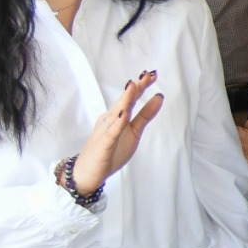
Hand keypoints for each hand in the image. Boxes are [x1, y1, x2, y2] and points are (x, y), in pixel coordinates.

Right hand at [72, 72, 164, 195]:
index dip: (141, 86)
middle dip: (135, 88)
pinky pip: (111, 133)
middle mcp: (109, 120)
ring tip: (134, 85)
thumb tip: (159, 97)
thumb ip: (145, 115)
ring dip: (125, 100)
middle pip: (124, 102)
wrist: (87, 173)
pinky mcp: (103, 145)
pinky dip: (117, 123)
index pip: (130, 99)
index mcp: (117, 116)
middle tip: (147, 74)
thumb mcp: (134, 132)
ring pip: (116, 113)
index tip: (152, 74)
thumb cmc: (111, 151)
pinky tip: (124, 114)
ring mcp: (105, 132)